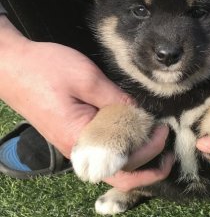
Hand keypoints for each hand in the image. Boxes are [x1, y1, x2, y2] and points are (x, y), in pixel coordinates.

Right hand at [0, 16, 171, 188]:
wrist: (13, 65)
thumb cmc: (45, 69)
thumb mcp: (87, 78)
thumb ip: (116, 99)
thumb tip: (140, 113)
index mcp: (80, 139)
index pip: (124, 161)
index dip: (150, 150)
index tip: (163, 129)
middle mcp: (78, 149)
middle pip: (119, 173)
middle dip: (149, 165)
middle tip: (166, 142)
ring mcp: (75, 144)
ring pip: (111, 165)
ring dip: (137, 159)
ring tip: (156, 143)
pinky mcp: (74, 135)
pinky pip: (103, 151)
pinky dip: (123, 148)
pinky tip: (135, 135)